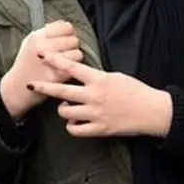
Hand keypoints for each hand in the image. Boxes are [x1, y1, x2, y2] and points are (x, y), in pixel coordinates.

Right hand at [0, 20, 82, 117]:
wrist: (17, 87)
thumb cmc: (25, 64)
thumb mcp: (29, 43)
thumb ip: (45, 32)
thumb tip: (63, 24)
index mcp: (37, 37)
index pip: (65, 27)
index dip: (68, 32)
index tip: (65, 38)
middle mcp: (43, 47)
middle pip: (73, 40)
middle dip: (71, 46)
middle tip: (66, 51)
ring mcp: (50, 62)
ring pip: (77, 52)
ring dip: (74, 57)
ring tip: (66, 60)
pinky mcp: (56, 75)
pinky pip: (74, 66)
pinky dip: (72, 67)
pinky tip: (65, 69)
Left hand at [28, 52, 172, 138]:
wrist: (153, 111)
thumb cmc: (135, 91)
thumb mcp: (114, 76)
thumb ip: (94, 77)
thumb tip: (77, 74)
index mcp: (99, 79)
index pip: (71, 67)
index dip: (54, 60)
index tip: (41, 53)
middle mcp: (94, 96)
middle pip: (61, 91)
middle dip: (44, 87)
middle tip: (31, 84)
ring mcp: (96, 113)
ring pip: (65, 112)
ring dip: (62, 109)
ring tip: (68, 106)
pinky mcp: (99, 129)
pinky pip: (75, 129)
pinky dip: (71, 126)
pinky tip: (75, 122)